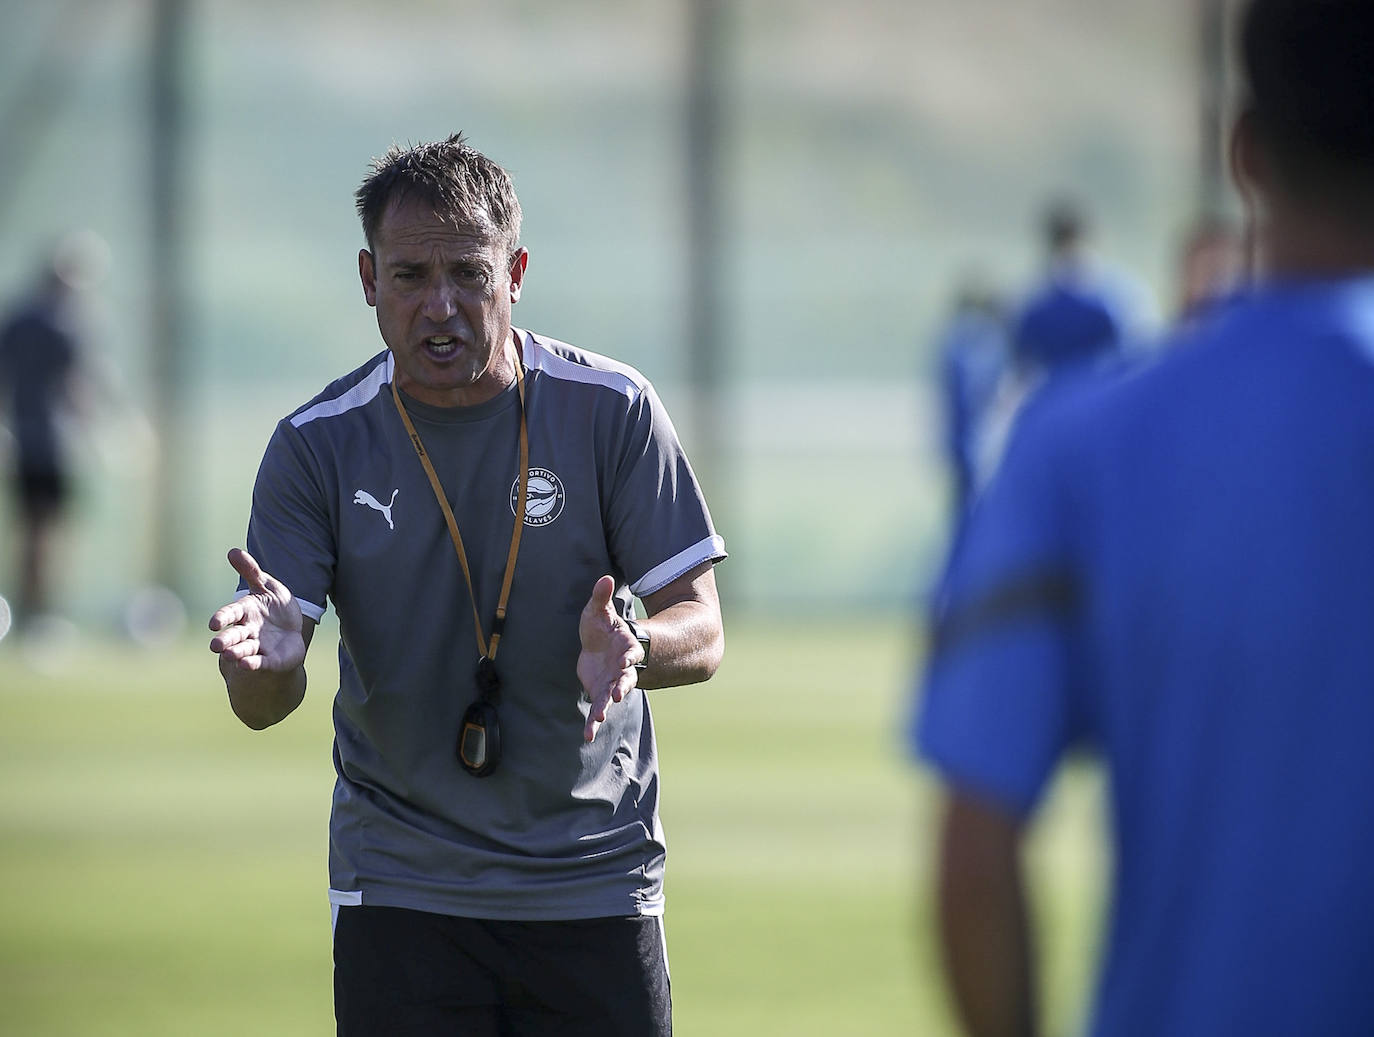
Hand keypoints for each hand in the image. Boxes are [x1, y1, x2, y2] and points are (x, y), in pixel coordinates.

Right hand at [208, 548, 305, 674]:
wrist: (293, 629)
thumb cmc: (275, 606)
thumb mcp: (267, 586)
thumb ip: (251, 571)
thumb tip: (233, 551)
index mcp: (245, 611)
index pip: (232, 613)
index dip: (223, 617)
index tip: (213, 623)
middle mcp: (248, 630)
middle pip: (234, 635)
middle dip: (225, 640)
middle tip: (215, 646)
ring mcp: (259, 646)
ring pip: (245, 650)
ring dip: (237, 653)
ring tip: (229, 656)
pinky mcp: (271, 659)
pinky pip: (262, 662)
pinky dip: (253, 663)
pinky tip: (246, 665)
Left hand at [577, 575, 642, 741]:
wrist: (603, 649)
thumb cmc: (603, 628)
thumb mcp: (599, 612)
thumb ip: (601, 597)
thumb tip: (604, 577)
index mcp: (626, 649)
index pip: (630, 654)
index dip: (629, 658)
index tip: (626, 662)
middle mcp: (622, 670)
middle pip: (624, 680)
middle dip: (621, 687)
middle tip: (618, 695)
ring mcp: (613, 684)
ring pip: (611, 699)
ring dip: (604, 709)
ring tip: (597, 720)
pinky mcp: (601, 694)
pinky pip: (598, 710)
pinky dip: (592, 724)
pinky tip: (587, 737)